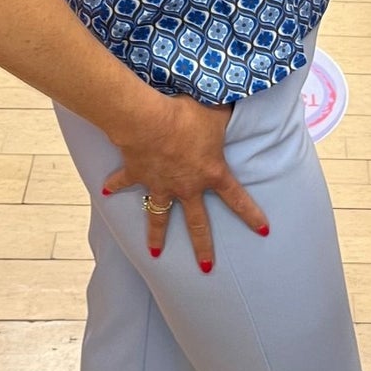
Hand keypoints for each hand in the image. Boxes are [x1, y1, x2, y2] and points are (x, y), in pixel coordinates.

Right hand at [101, 91, 267, 269]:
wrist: (148, 119)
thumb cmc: (188, 115)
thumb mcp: (218, 113)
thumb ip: (229, 115)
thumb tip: (241, 102)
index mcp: (211, 173)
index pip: (237, 198)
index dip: (252, 215)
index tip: (263, 231)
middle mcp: (186, 186)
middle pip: (197, 224)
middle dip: (203, 248)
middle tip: (207, 268)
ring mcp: (160, 184)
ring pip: (159, 217)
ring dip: (156, 236)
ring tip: (155, 254)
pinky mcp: (137, 174)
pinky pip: (124, 183)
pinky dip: (115, 186)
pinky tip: (106, 191)